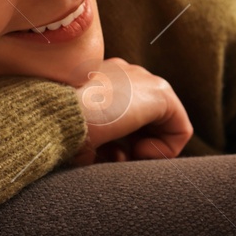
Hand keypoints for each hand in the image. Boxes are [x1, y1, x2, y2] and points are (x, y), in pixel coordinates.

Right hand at [65, 58, 193, 165]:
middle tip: (117, 161)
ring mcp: (143, 79)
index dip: (117, 146)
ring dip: (146, 150)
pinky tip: (136, 153)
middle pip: (146, 120)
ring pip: (164, 125)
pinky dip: (164, 151)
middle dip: (135, 147)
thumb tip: (119, 155)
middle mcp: (123, 74)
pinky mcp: (160, 93)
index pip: (123, 115)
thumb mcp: (75, 136)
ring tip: (124, 158)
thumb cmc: (56, 130)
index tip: (103, 157)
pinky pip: (180, 130)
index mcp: (99, 79)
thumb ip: (98, 142)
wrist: (55, 114)